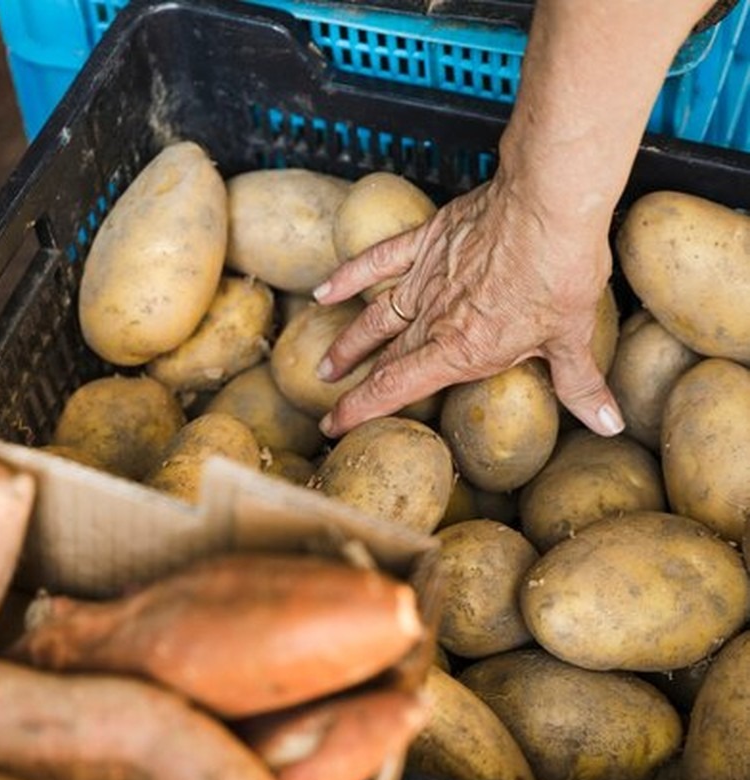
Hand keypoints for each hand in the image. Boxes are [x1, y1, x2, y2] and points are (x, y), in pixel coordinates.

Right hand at [312, 172, 625, 438]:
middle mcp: (433, 319)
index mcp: (461, 349)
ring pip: (375, 318)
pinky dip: (350, 275)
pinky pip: (379, 261)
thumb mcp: (574, 335)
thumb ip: (580, 384)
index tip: (334, 426)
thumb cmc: (561, 269)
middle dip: (353, 385)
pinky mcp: (427, 242)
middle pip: (383, 358)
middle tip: (328, 404)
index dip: (360, 410)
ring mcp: (426, 279)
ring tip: (326, 364)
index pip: (396, 388)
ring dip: (349, 343)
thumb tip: (606, 422)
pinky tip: (325, 290)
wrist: (548, 202)